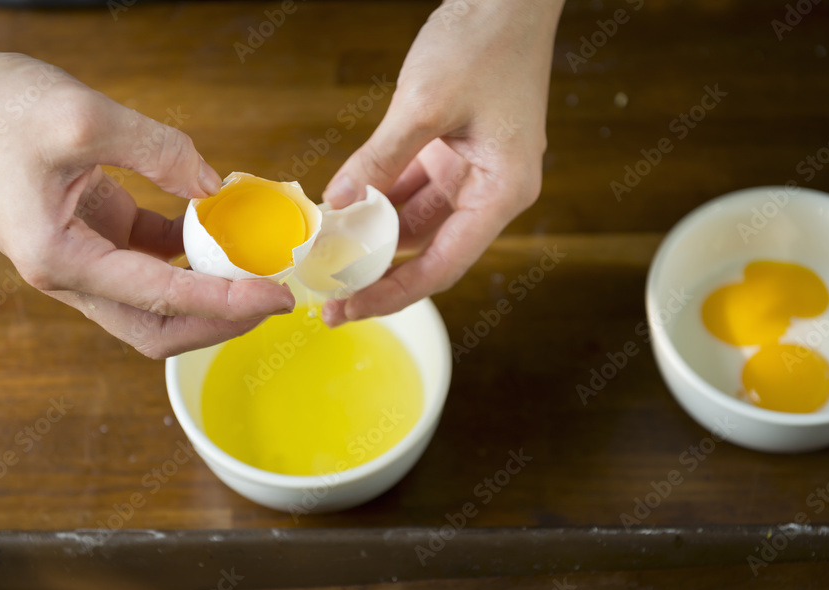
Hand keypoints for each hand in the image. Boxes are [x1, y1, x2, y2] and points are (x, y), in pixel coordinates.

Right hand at [0, 16, 293, 357]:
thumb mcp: (85, 118)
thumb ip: (160, 151)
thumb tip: (215, 188)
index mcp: (59, 259)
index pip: (162, 298)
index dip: (227, 302)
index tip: (278, 296)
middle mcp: (68, 272)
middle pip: (157, 327)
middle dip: (218, 320)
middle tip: (272, 297)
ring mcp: (81, 256)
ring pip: (155, 303)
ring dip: (206, 293)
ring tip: (256, 271)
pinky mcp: (93, 234)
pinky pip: (150, 261)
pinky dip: (189, 255)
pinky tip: (223, 233)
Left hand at [321, 0, 563, 325]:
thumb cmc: (485, 41)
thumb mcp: (425, 104)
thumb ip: (380, 159)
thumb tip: (339, 204)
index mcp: (502, 191)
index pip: (442, 265)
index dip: (392, 294)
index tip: (347, 309)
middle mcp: (491, 190)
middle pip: (428, 251)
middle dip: (377, 271)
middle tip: (327, 292)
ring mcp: (472, 171)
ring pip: (415, 222)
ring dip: (373, 234)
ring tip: (326, 252)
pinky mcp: (453, 152)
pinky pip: (411, 189)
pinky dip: (378, 198)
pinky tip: (343, 208)